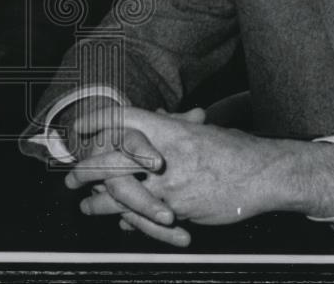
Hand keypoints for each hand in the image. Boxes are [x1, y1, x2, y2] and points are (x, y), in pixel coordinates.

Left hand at [69, 108, 333, 229]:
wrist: (263, 174)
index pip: (121, 118)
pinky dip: (128, 219)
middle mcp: (163, 152)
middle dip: (85, 169)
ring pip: (121, 192)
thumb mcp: (199, 130)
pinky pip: (143, 216)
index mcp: (168, 127)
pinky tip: (119, 221)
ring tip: (86, 206)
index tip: (79, 128)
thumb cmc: (232, 149)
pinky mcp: (178, 208)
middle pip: (111, 157)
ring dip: (99, 201)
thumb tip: (152, 112)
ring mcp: (169, 182)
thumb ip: (171, 122)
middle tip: (69, 178)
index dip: (96, 122)